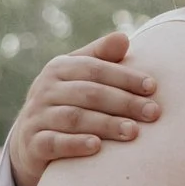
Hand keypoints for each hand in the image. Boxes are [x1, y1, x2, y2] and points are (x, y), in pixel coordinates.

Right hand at [7, 33, 160, 185]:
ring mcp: (37, 117)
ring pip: (74, 118)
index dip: (125, 76)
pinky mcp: (33, 144)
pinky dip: (75, 144)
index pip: (95, 68)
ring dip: (106, 124)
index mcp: (59, 68)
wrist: (32, 140)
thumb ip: (102, 57)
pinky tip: (97, 147)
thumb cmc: (67, 102)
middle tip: (152, 113)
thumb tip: (123, 38)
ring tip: (133, 132)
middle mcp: (44, 89)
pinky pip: (54, 143)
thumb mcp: (79, 77)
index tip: (152, 87)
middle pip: (89, 93)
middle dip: (124, 102)